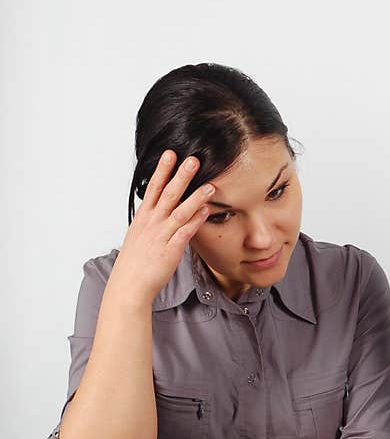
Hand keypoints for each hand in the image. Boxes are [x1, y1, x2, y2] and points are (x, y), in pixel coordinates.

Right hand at [109, 150, 213, 305]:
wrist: (129, 285)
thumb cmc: (136, 261)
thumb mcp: (140, 234)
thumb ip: (151, 219)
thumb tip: (159, 207)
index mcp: (143, 218)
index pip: (153, 188)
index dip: (162, 170)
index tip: (171, 153)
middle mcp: (152, 223)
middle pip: (168, 195)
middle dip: (180, 176)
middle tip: (193, 160)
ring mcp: (161, 236)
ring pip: (179, 212)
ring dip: (195, 198)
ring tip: (210, 186)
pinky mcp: (170, 250)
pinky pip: (185, 232)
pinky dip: (196, 221)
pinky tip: (206, 211)